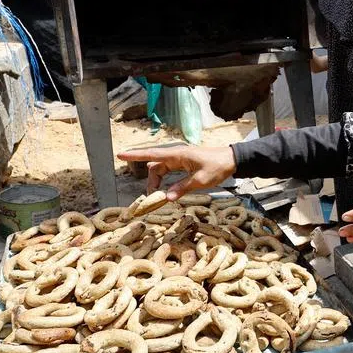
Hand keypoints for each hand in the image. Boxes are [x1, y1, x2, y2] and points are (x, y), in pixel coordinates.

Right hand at [117, 146, 236, 198]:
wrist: (232, 160)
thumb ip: (182, 188)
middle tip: (152, 197)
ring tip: (159, 196)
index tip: (120, 155)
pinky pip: (169, 171)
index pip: (152, 155)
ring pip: (161, 169)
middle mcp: (176, 155)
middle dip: (150, 181)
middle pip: (155, 166)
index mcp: (178, 155)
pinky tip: (167, 189)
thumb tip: (166, 198)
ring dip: (157, 182)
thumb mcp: (201, 180)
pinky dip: (165, 180)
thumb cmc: (217, 167)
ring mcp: (180, 159)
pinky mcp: (184, 163)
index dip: (135, 156)